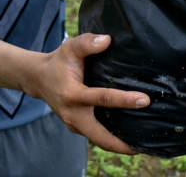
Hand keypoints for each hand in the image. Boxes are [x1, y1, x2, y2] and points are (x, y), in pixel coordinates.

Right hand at [32, 33, 148, 153]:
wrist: (39, 79)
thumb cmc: (58, 62)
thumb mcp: (70, 48)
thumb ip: (87, 43)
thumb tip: (108, 40)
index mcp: (73, 94)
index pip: (102, 99)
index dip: (125, 100)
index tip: (145, 100)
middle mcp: (73, 114)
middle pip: (100, 137)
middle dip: (122, 145)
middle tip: (146, 144)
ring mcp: (73, 125)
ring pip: (98, 141)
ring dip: (118, 146)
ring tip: (141, 145)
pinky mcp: (76, 128)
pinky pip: (95, 137)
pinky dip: (110, 140)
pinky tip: (127, 137)